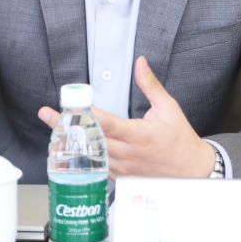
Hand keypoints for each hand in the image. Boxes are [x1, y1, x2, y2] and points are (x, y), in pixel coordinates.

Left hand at [37, 56, 215, 179]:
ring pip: (91, 157)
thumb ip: (150, 85)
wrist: (192, 171)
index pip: (106, 124)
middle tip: (48, 114)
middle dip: (67, 127)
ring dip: (71, 143)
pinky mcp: (122, 177)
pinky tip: (70, 149)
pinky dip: (83, 158)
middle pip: (91, 140)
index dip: (86, 114)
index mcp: (139, 135)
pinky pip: (98, 168)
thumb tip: (140, 63)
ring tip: (53, 130)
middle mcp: (129, 154)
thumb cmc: (180, 139)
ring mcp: (124, 168)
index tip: (69, 104)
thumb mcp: (168, 107)